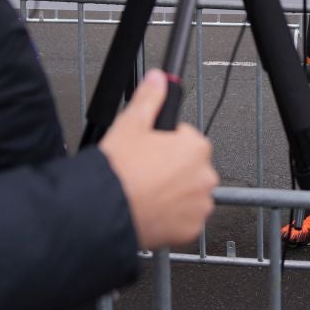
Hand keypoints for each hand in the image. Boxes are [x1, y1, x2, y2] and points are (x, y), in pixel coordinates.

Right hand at [99, 70, 219, 249]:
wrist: (104, 212)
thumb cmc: (118, 170)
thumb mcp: (131, 123)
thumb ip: (150, 97)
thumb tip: (159, 78)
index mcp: (196, 147)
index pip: (186, 139)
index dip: (164, 144)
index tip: (148, 151)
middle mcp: (205, 176)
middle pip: (189, 168)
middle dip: (171, 169)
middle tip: (144, 173)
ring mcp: (199, 205)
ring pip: (188, 194)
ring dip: (173, 194)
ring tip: (145, 193)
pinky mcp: (190, 230)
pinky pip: (184, 220)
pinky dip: (170, 217)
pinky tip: (150, 211)